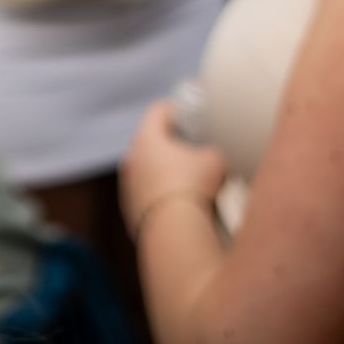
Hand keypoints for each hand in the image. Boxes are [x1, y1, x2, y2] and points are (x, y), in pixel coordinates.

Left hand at [121, 102, 226, 239]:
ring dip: (164, 172)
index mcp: (146, 138)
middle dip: (170, 144)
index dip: (176, 109)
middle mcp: (131, 160)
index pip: (158, 112)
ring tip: (188, 181)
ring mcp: (128, 187)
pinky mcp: (131, 212)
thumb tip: (213, 157)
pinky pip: (147, 196)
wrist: (175, 233)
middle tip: (192, 148)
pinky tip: (180, 205)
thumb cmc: (193, 188)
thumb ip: (212, 151)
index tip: (188, 114)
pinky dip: (161, 196)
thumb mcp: (215, 160)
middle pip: (150, 142)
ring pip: (147, 171)